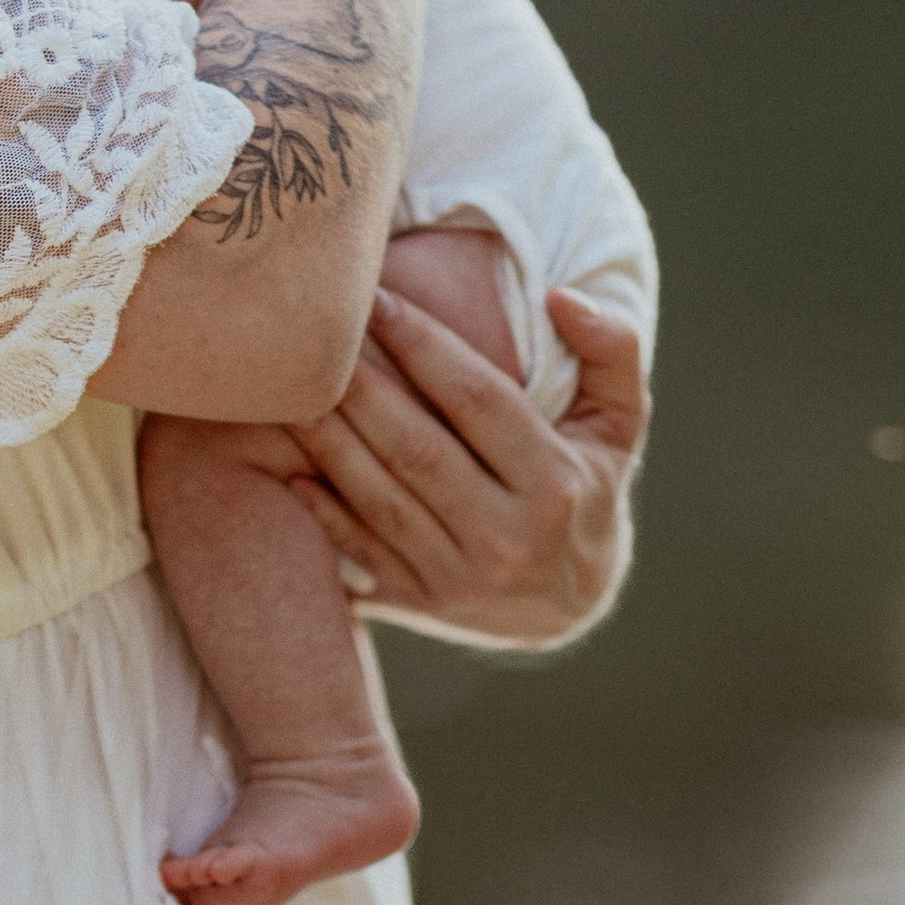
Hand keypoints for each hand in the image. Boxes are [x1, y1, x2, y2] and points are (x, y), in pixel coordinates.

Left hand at [285, 286, 650, 648]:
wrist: (569, 608)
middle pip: (416, 449)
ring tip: (290, 383)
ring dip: (327, 439)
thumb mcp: (617, 425)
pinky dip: (320, 508)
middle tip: (315, 331)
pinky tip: (287, 462)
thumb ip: (611, 352)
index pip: (477, 400)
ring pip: (379, 497)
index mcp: (554, 485)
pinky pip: (358, 548)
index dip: (423, 344)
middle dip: (360, 386)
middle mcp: (507, 538)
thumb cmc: (586, 487)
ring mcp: (459, 577)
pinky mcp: (419, 601)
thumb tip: (562, 295)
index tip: (379, 297)